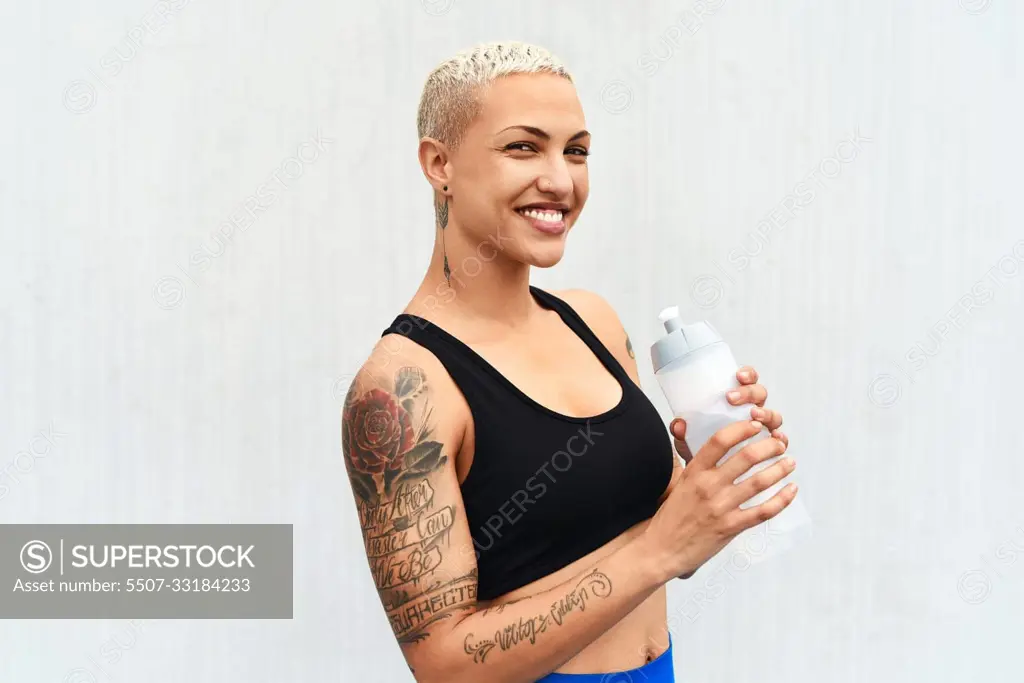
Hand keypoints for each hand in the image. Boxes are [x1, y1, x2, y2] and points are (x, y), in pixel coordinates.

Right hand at [647, 366, 796, 580]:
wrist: (661, 549)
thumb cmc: (670, 516)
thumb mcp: (678, 483)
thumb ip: (693, 463)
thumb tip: (700, 443)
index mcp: (694, 472)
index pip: (720, 441)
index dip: (742, 429)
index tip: (756, 425)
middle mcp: (709, 486)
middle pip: (746, 457)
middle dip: (769, 446)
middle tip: (779, 444)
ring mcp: (721, 507)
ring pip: (759, 482)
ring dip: (780, 469)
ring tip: (790, 462)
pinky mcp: (731, 527)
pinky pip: (763, 511)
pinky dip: (782, 499)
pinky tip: (791, 490)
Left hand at [669, 365, 786, 464]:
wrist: (709, 478)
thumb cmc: (702, 450)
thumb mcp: (689, 440)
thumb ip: (682, 433)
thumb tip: (678, 425)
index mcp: (736, 402)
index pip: (747, 380)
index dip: (747, 374)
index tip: (737, 376)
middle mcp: (753, 411)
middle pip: (760, 394)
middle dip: (749, 392)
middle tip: (732, 398)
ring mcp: (763, 428)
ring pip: (773, 415)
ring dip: (765, 413)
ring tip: (754, 416)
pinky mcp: (770, 446)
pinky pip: (781, 439)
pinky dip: (781, 437)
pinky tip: (777, 438)